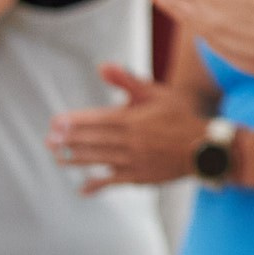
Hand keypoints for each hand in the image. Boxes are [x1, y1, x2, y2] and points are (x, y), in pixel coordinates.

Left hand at [47, 64, 209, 192]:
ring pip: (99, 160)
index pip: (97, 120)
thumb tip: (103, 66)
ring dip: (76, 159)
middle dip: (69, 141)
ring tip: (57, 158)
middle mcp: (131, 141)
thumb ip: (127, 81)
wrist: (204, 148)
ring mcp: (134, 161)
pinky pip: (113, 182)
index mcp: (133, 119)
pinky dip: (97, 185)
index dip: (75, 122)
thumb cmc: (179, 117)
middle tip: (49, 140)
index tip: (56, 122)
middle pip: (94, 140)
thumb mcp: (156, 93)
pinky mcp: (139, 177)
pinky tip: (82, 188)